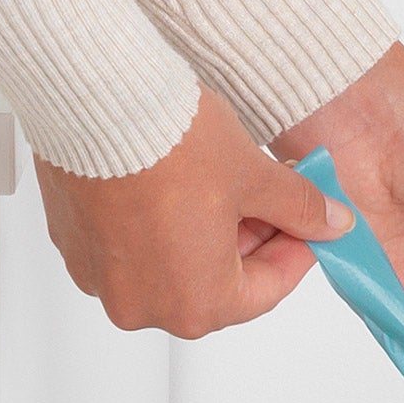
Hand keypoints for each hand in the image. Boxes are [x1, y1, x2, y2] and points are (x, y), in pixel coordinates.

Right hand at [35, 89, 354, 337]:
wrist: (94, 97)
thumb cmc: (166, 143)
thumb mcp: (256, 177)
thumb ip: (300, 209)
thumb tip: (330, 222)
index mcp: (195, 305)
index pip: (267, 289)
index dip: (296, 252)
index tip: (309, 228)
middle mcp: (143, 304)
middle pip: (218, 282)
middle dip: (251, 241)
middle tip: (271, 202)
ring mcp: (101, 276)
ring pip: (174, 264)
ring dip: (205, 233)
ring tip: (226, 187)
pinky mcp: (73, 243)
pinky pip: (130, 246)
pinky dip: (159, 225)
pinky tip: (176, 186)